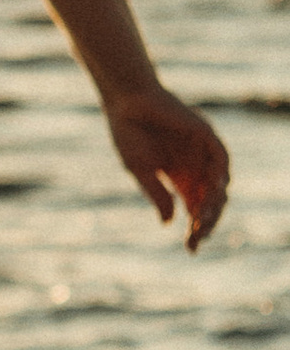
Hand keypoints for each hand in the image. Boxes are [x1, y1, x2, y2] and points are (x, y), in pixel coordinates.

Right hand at [103, 84, 230, 249]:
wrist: (127, 101)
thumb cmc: (128, 133)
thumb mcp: (140, 170)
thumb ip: (157, 193)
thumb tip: (169, 222)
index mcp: (179, 179)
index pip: (195, 209)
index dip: (195, 229)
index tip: (190, 248)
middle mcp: (195, 168)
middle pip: (211, 202)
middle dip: (207, 221)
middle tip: (198, 233)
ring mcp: (203, 153)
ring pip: (219, 185)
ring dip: (214, 203)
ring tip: (203, 217)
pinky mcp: (206, 135)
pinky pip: (221, 160)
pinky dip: (220, 175)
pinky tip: (212, 189)